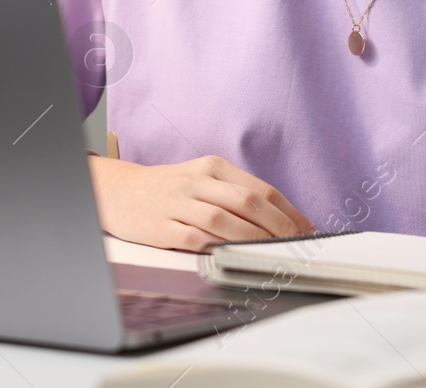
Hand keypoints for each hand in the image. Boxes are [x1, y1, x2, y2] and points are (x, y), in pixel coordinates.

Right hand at [89, 154, 313, 251]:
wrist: (119, 192)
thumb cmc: (169, 190)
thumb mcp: (203, 180)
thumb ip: (235, 194)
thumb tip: (279, 219)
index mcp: (213, 167)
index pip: (260, 189)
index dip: (288, 211)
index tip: (306, 230)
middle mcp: (197, 180)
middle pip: (247, 202)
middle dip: (278, 226)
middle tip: (296, 246)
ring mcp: (178, 203)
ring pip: (224, 220)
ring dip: (253, 239)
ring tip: (273, 254)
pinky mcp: (162, 226)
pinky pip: (195, 239)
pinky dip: (217, 248)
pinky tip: (234, 257)